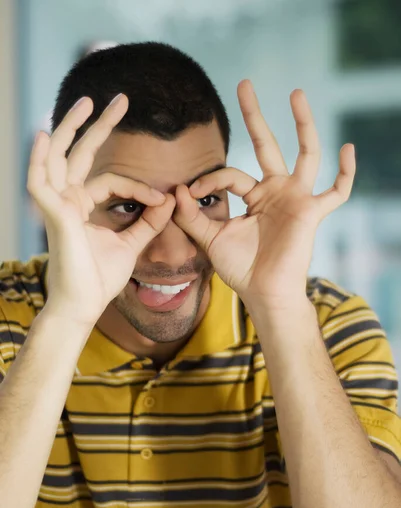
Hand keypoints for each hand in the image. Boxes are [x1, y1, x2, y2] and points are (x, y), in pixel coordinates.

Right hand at [27, 94, 174, 325]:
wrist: (85, 305)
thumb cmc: (101, 278)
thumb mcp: (131, 244)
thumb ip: (148, 222)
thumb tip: (170, 200)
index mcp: (83, 206)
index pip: (112, 181)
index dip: (140, 187)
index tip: (163, 199)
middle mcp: (68, 200)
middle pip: (81, 154)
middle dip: (99, 126)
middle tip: (120, 100)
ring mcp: (58, 204)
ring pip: (59, 157)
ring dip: (71, 128)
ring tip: (87, 102)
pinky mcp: (52, 214)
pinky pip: (40, 180)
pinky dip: (39, 158)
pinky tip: (43, 136)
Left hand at [174, 81, 354, 309]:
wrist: (262, 293)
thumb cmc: (240, 268)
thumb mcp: (209, 239)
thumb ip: (191, 216)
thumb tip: (174, 189)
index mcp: (254, 196)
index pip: (230, 174)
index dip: (209, 180)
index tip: (191, 193)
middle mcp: (276, 191)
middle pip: (266, 145)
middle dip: (255, 116)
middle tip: (243, 84)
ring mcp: (296, 199)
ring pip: (305, 154)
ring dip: (302, 124)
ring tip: (295, 93)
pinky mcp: (312, 212)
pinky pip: (337, 191)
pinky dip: (345, 173)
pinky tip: (348, 148)